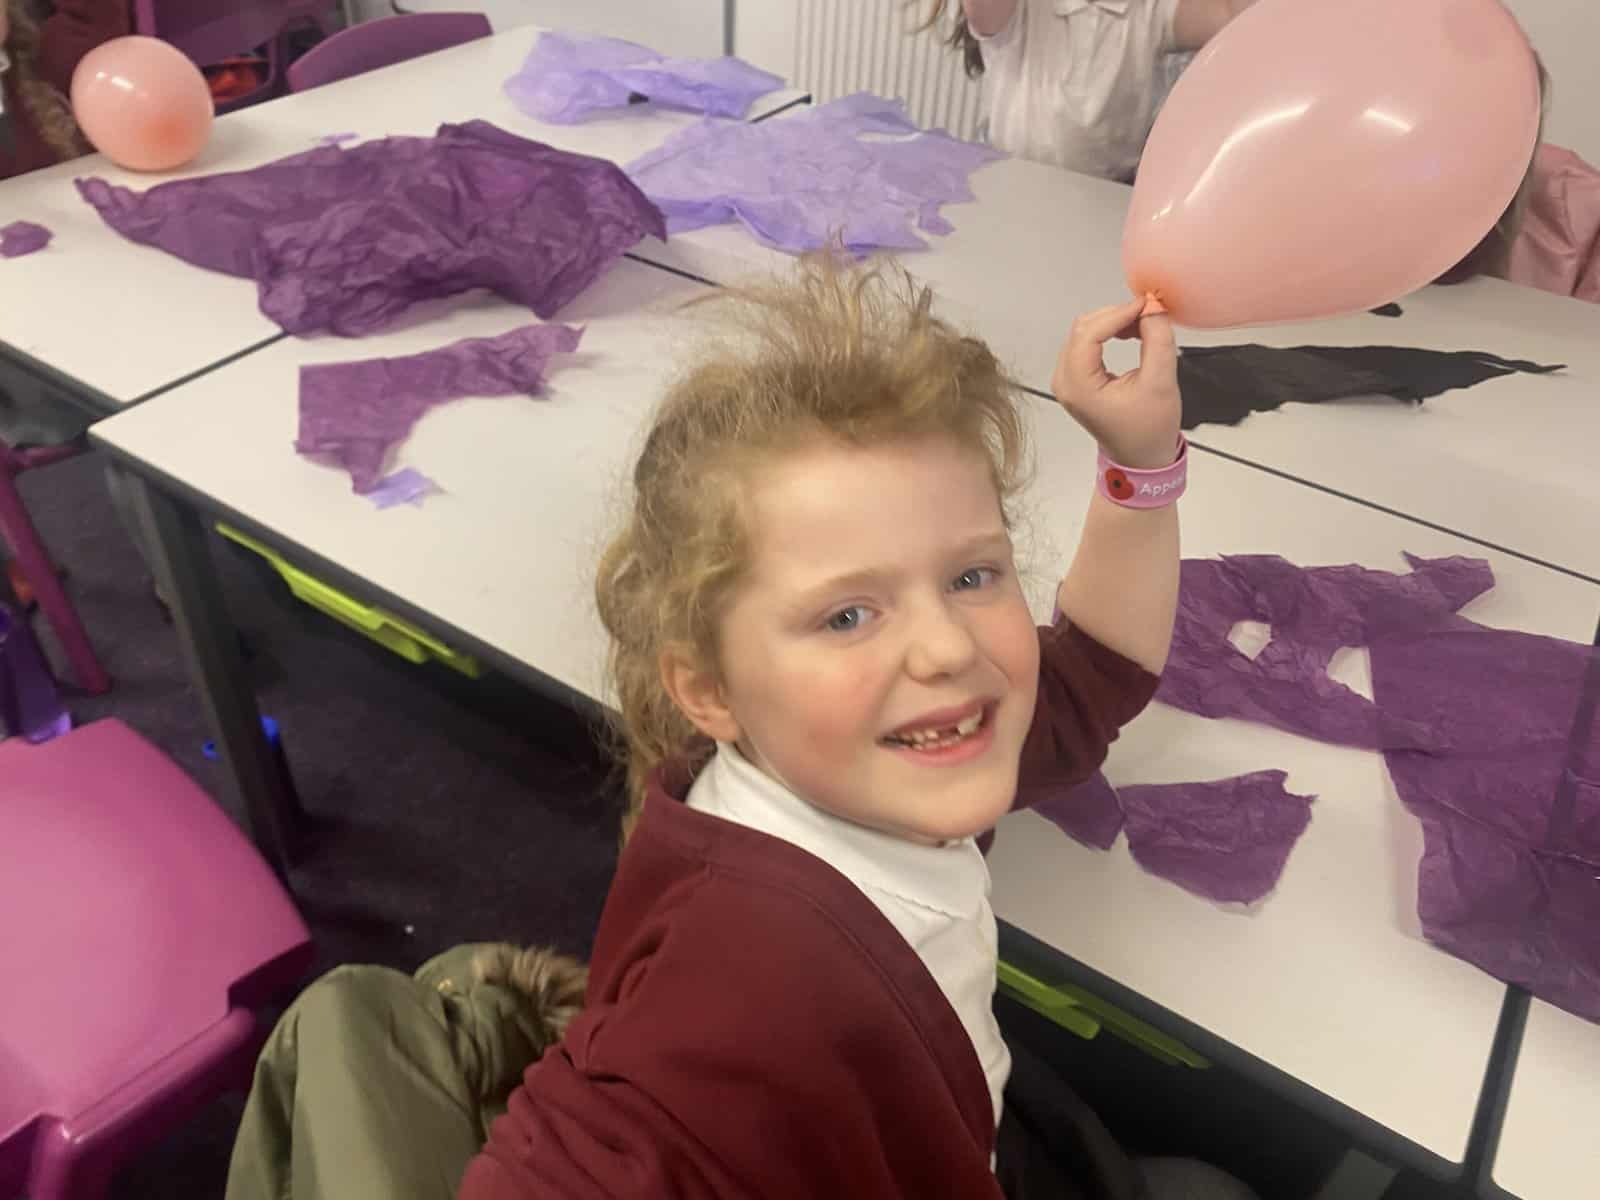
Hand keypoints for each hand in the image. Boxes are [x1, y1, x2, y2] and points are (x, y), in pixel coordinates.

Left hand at [1051, 298, 1180, 469]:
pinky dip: (1109, 332)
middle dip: (1117, 314)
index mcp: (1079, 387)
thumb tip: (1152, 307)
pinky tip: (1132, 333)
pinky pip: (1086, 342)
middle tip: (1148, 312)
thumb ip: (1158, 340)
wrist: (1140, 457)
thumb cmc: (1149, 431)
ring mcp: (1067, 379)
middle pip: (1084, 328)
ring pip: (1084, 331)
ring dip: (1114, 321)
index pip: (1090, 333)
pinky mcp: (1075, 377)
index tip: (1146, 305)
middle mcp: (1065, 382)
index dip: (1119, 313)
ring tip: (1144, 324)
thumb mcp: (1161, 383)